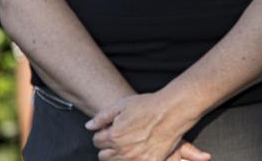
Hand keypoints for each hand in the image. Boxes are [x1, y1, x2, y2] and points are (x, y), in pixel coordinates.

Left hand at [87, 93, 209, 160]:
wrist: (173, 111)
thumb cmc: (149, 106)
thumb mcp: (122, 105)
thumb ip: (102, 117)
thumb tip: (89, 126)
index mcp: (114, 136)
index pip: (97, 141)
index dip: (102, 134)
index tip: (110, 130)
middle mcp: (123, 151)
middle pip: (104, 156)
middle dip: (108, 147)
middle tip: (119, 138)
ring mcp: (137, 159)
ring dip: (119, 155)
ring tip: (129, 143)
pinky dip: (134, 159)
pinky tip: (139, 150)